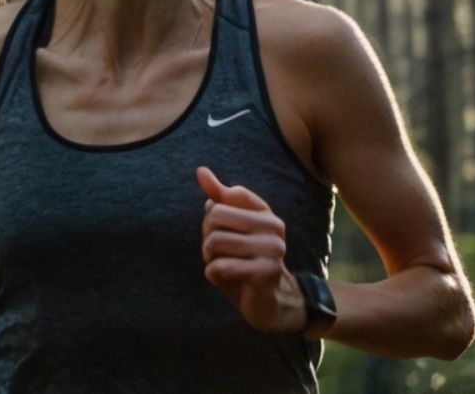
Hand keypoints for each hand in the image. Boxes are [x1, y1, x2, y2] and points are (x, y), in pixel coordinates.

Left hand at [197, 165, 306, 334]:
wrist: (269, 303)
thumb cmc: (244, 262)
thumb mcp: (231, 228)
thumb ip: (218, 199)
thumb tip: (201, 171)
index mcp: (265, 212)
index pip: (226, 197)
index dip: (213, 216)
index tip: (222, 232)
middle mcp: (274, 226)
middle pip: (215, 216)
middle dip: (208, 238)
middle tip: (219, 255)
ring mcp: (273, 250)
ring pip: (215, 241)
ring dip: (209, 258)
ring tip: (222, 267)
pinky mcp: (266, 273)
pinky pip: (220, 266)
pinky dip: (213, 275)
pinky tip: (223, 280)